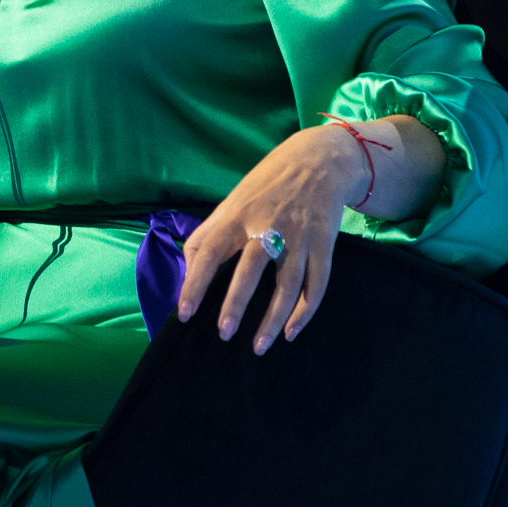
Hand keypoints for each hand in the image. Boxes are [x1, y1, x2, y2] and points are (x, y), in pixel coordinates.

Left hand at [174, 123, 363, 353]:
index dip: (194, 282)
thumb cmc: (266, 185)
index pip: (209, 251)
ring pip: (287, 285)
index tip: (184, 311)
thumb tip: (188, 272)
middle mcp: (267, 225)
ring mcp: (299, 236)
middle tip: (224, 334)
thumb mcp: (231, 200)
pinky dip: (305, 312)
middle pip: (250, 271)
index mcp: (237, 215)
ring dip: (273, 319)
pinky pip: (316, 284)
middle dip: (236, 305)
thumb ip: (207, 235)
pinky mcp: (324, 244)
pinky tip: (292, 332)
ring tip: (258, 346)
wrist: (318, 160)